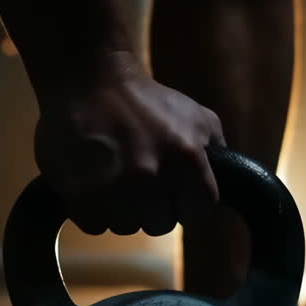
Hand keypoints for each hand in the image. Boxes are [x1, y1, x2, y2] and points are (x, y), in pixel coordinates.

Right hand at [33, 52, 225, 235]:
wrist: (90, 79)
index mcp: (186, 157)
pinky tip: (93, 184)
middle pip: (160, 225)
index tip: (175, 195)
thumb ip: (217, 152)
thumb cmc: (148, 100)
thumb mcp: (198, 116)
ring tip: (115, 180)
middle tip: (141, 183)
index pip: (199, 212)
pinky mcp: (78, 191)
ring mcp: (111, 185)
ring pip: (125, 227)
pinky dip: (92, 210)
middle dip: (153, 208)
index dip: (187, 205)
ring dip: (121, 210)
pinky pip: (93, 224)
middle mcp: (149, 175)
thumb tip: (227, 185)